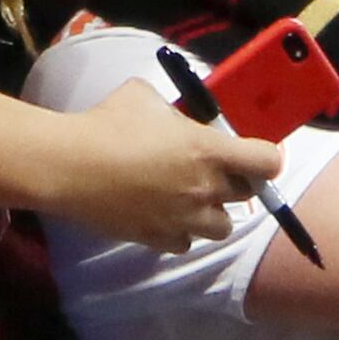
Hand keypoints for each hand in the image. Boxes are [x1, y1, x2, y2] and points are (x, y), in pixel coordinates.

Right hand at [48, 78, 281, 254]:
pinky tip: (162, 215)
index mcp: (210, 150)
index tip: (252, 153)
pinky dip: (180, 232)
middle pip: (246, 194)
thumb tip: (179, 116)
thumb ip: (174, 109)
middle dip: (234, 182)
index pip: (268, 161)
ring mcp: (184, 219)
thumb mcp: (145, 97)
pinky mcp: (159, 240)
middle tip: (210, 169)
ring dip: (212, 212)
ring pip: (221, 226)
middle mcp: (205, 189)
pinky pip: (185, 242)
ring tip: (188, 198)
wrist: (71, 166)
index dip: (265, 157)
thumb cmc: (108, 122)